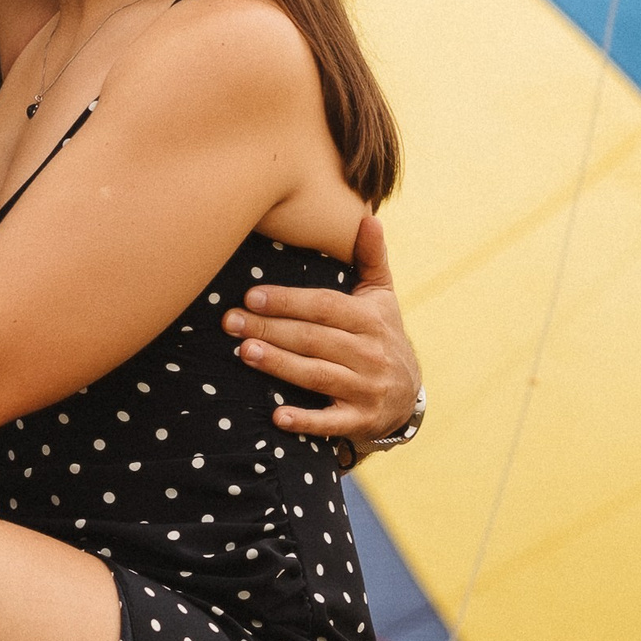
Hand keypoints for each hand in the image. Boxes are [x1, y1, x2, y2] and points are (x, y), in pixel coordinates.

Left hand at [224, 212, 419, 453]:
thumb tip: (368, 217)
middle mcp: (370, 354)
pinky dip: (305, 421)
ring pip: (317, 376)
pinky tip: (277, 417)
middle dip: (270, 329)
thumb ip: (371, 258)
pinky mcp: (360, 421)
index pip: (325, 307)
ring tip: (244, 353)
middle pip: (313, 339)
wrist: (409, 396)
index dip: (288, 301)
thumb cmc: (382, 335)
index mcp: (370, 320)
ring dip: (280, 365)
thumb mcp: (382, 296)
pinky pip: (331, 423)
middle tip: (230, 322)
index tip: (251, 296)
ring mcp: (366, 390)